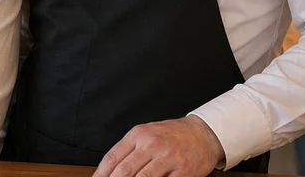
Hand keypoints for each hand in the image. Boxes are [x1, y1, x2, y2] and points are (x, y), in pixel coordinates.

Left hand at [93, 116, 223, 176]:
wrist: (203, 132)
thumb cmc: (172, 134)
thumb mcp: (147, 134)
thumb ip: (129, 149)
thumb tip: (109, 169)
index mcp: (139, 134)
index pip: (113, 157)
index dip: (102, 174)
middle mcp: (151, 144)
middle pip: (124, 170)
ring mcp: (168, 157)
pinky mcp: (183, 170)